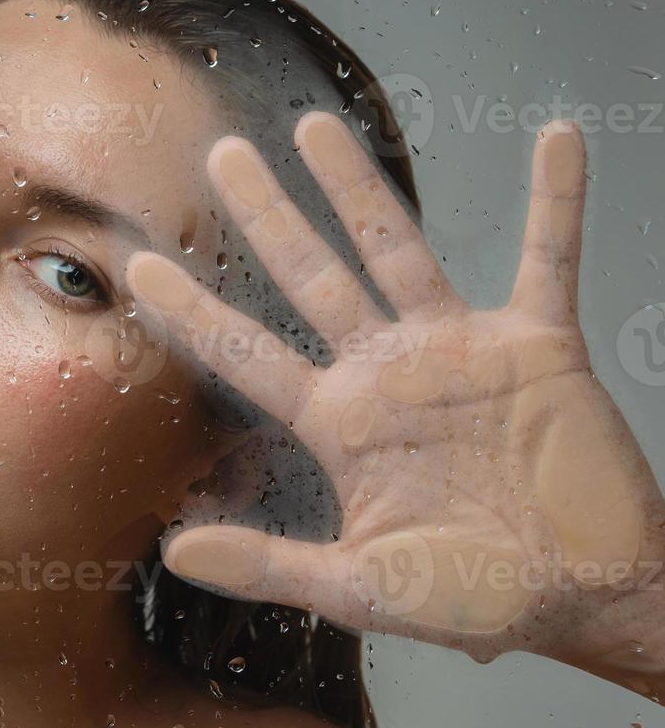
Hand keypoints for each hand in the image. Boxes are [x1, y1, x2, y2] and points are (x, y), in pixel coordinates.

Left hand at [128, 113, 664, 676]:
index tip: (138, 265)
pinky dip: (555, 202)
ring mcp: (461, 349)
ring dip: (359, 188)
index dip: (192, 312)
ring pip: (398, 248)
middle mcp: (388, 371)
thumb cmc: (474, 600)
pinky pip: (550, 259)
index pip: (247, 354)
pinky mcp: (540, 345)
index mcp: (340, 423)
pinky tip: (555, 138)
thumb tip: (173, 552)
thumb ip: (270, 564)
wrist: (588, 600)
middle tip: (219, 154)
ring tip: (316, 127)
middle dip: (265, 215)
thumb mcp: (360, 587)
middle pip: (309, 276)